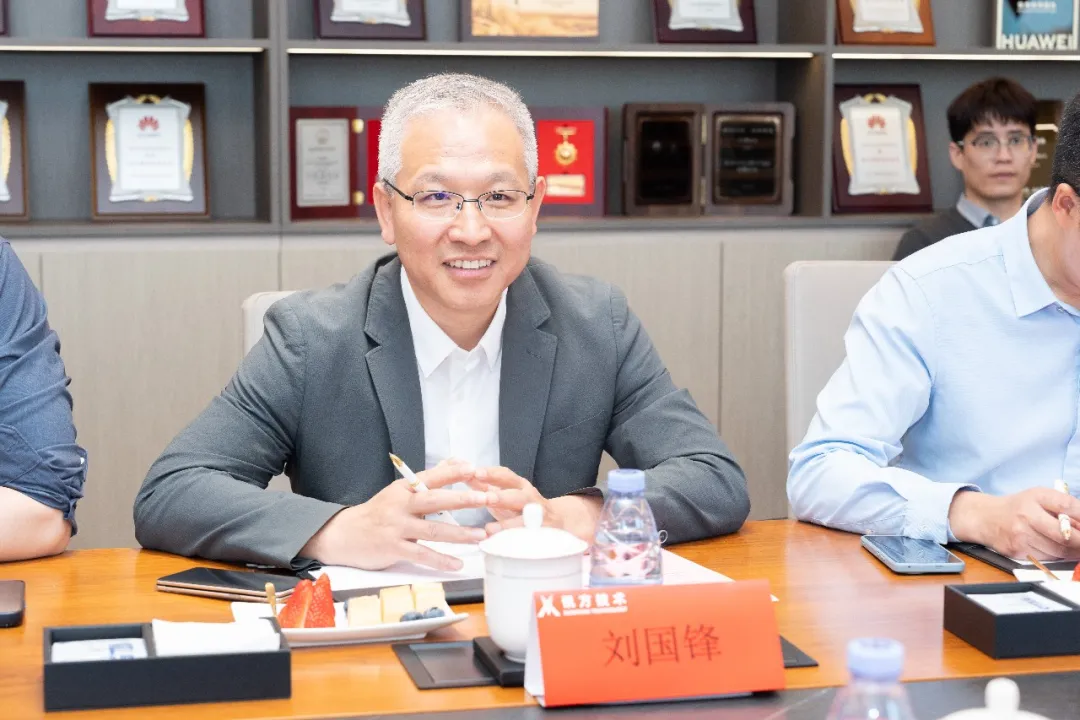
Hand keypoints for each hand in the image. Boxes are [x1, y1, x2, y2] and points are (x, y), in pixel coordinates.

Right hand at [300, 460, 496, 570]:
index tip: (474, 469)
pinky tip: (457, 564)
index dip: (453, 472)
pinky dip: (441, 561)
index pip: (431, 476)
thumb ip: (427, 480)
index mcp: (403, 489)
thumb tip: (455, 462)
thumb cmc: (378, 513)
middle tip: (486, 498)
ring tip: (481, 535)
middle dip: (463, 500)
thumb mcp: (399, 492)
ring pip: (433, 531)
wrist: (344, 534)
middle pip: (435, 501)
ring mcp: (397, 528)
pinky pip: (422, 555)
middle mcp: (400, 505)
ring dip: (460, 534)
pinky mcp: (393, 549)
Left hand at [470, 466, 602, 541]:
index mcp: (519, 485)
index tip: (474, 472)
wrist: (559, 520)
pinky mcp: (543, 534)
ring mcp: (538, 517)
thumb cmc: (522, 507)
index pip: (505, 475)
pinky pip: (530, 539)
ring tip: (491, 530)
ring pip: (526, 519)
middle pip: (518, 496)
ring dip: (508, 524)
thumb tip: (461, 473)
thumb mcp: (504, 493)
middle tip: (487, 498)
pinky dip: (517, 543)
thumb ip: (484, 486)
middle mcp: (530, 498)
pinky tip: (502, 548)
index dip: (491, 474)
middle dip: (503, 497)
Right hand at [948, 488, 1079, 559]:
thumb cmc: (1017, 507)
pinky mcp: (1017, 550)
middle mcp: (1026, 515)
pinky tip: (1054, 549)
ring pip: (1058, 551)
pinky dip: (1055, 556)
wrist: (985, 518)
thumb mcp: (1039, 498)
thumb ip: (1063, 508)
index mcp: (1036, 497)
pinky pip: (1045, 558)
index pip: (1067, 506)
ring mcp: (1020, 535)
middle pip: (1065, 535)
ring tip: (1072, 546)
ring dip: (1071, 551)